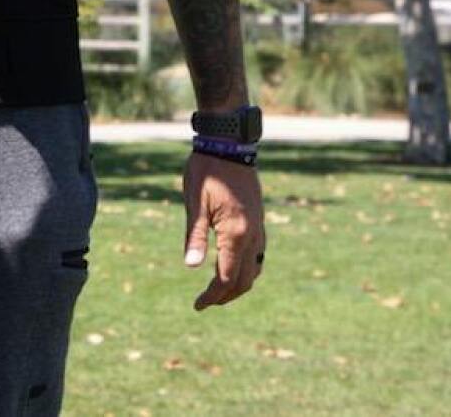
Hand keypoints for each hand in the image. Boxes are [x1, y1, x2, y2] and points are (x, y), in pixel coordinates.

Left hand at [182, 151, 264, 309]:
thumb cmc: (206, 171)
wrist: (229, 145)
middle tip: (204, 302)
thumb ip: (195, 236)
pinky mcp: (259, 221)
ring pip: (255, 269)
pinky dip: (247, 270)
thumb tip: (191, 267)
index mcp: (236, 233)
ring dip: (238, 285)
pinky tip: (232, 268)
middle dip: (226, 296)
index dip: (213, 296)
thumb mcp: (194, 202)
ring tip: (217, 291)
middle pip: (245, 280)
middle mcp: (253, 235)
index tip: (197, 305)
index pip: (227, 278)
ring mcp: (260, 228)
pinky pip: (258, 255)